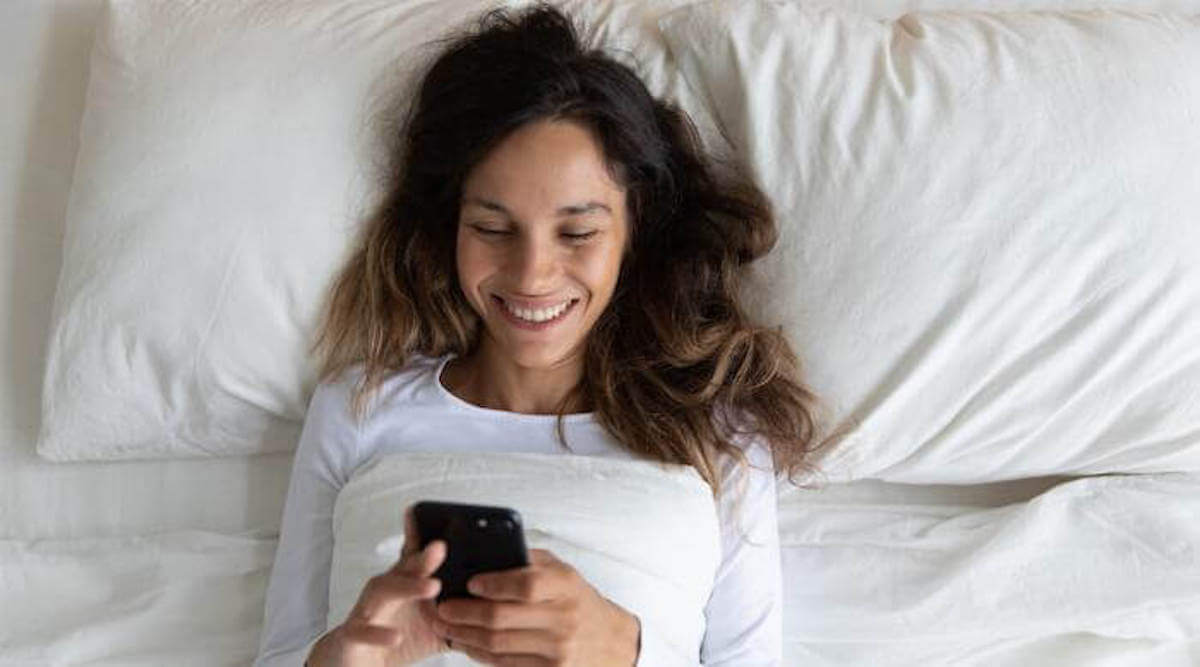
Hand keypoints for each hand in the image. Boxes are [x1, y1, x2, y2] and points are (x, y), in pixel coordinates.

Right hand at [307, 506, 449, 666]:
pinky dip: (378, 633)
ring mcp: (369, 609)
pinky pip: (363, 630)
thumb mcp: (435, 623)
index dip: (423, 533)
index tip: (438, 514)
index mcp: (407, 583)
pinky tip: (395, 636)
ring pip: (384, 590)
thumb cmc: (400, 637)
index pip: (417, 555)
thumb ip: (460, 611)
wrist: (360, 662)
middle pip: (404, 567)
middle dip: (422, 557)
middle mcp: (387, 590)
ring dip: (408, 587)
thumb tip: (495, 604)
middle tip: (442, 547)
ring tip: (432, 586)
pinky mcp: (354, 634)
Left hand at [430, 549, 640, 665]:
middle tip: (442, 608)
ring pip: (497, 645)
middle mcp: (563, 618)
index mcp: (565, 586)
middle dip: (464, 614)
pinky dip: (479, 654)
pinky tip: (466, 643)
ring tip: (445, 626)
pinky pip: (504, 665)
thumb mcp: (562, 571)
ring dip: (464, 636)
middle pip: (502, 619)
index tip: (470, 582)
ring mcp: (557, 650)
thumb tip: (484, 552)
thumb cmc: (578, 599)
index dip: (493, 584)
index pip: (526, 585)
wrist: (608, 641)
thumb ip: (528, 561)